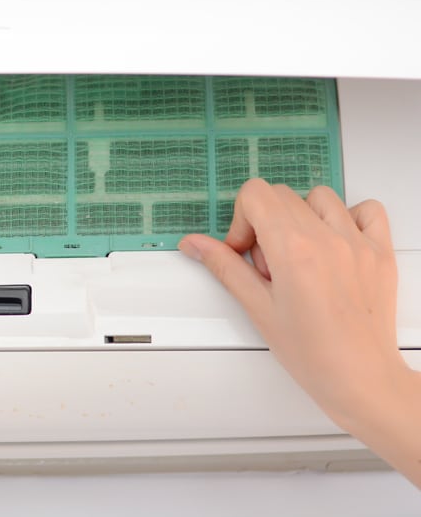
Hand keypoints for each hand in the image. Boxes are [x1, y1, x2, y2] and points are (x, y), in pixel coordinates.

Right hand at [179, 179, 420, 486]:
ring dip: (302, 217)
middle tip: (267, 262)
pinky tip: (334, 243)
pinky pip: (368, 210)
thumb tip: (195, 244)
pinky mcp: (380, 253)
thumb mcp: (257, 308)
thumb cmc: (313, 354)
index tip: (245, 251)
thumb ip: (224, 267)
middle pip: (281, 195)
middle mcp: (327, 239)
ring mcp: (357, 243)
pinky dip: (349, 217)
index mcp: (293, 249)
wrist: (360, 379)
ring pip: (319, 197)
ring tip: (300, 254)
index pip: (256, 195)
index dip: (241, 221)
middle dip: (265, 222)